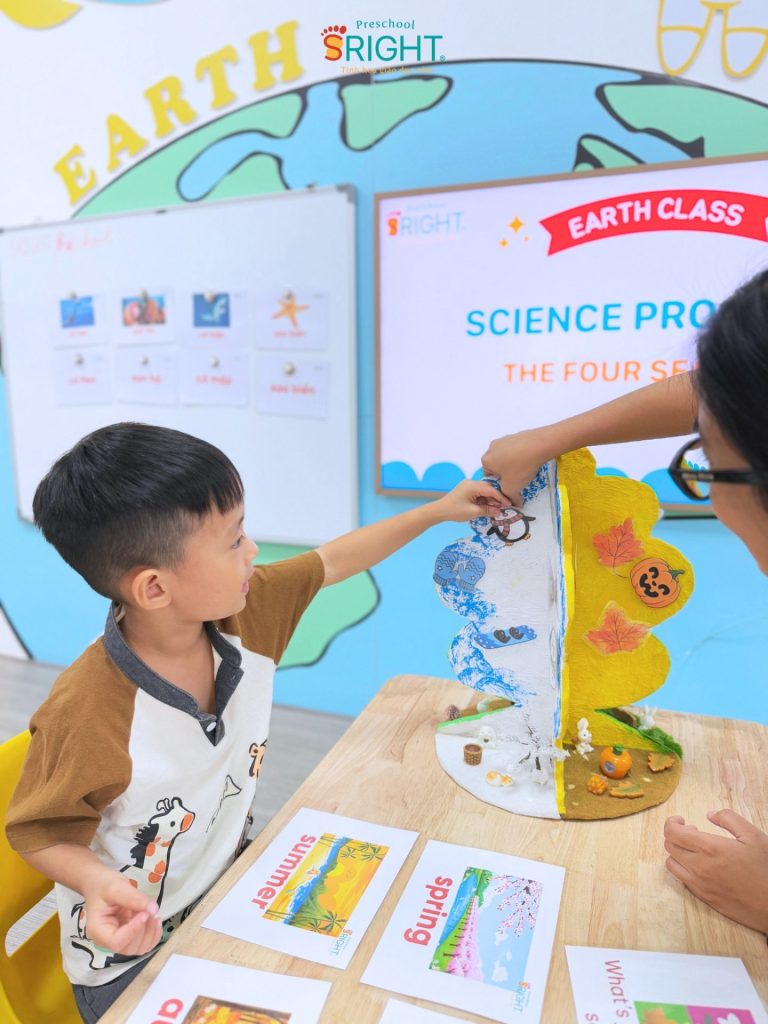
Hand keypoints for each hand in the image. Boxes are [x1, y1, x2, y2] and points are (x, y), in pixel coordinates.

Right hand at [82, 871, 161, 954]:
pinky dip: (153, 935)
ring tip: (152, 914)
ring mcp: (118, 940)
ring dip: (150, 933)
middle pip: (128, 948)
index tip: (145, 913)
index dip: (134, 930)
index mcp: (98, 930)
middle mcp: (106, 941)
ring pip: (138, 948)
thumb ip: (133, 898)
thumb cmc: (103, 885)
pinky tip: (155, 920)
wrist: (100, 885)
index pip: (117, 941)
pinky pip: (143, 944)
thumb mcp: (116, 887)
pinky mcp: (127, 937)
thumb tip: (153, 909)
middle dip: (144, 930)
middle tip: (150, 910)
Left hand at [432, 479, 508, 522]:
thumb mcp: (473, 512)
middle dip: (497, 498)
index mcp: (473, 486)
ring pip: (484, 491)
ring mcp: (468, 485)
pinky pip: (478, 493)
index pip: (491, 490)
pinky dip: (484, 499)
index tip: (509, 504)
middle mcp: (471, 482)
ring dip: (490, 499)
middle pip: (488, 488)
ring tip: (497, 508)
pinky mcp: (466, 489)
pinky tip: (488, 506)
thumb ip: (487, 510)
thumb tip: (499, 511)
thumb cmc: (455, 511)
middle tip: (505, 507)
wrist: (439, 511)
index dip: (501, 498)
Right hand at [481, 429, 551, 504]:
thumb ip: (510, 497)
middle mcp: (491, 448)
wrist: (540, 445)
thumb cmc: (521, 467)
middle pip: (498, 467)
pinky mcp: (515, 436)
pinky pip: (516, 450)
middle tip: (518, 481)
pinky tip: (530, 461)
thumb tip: (515, 503)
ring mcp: (504, 440)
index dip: (499, 485)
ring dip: (514, 466)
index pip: (489, 477)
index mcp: (486, 460)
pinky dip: (521, 456)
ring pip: (507, 458)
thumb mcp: (512, 488)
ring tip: (526, 470)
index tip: (510, 488)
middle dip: (507, 475)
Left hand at [664, 810, 767, 932]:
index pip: (672, 833)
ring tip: (694, 849)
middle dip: (676, 835)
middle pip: (669, 846)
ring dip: (677, 853)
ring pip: (671, 865)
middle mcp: (698, 867)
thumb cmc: (765, 870)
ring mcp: (699, 884)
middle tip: (693, 833)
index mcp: (709, 849)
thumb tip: (710, 814)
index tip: (681, 820)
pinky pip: (682, 880)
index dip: (671, 823)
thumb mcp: (752, 836)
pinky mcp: (704, 898)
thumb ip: (729, 819)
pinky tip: (700, 866)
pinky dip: (684, 869)